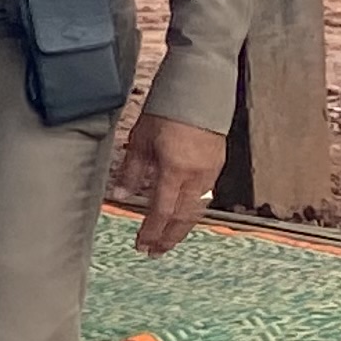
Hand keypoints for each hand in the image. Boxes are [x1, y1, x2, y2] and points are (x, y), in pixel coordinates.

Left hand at [110, 110, 227, 256]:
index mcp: (175, 169)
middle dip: (168, 237)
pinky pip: (205, 196)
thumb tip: (122, 197)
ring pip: (197, 209)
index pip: (161, 210)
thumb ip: (131, 172)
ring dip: (181, 227)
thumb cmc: (166, 109)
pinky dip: (192, 210)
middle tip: (155, 252)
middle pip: (183, 217)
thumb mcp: (140, 140)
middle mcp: (197, 174)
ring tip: (167, 240)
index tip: (141, 245)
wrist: (199, 88)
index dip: (151, 231)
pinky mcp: (218, 164)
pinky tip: (183, 216)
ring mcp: (211, 170)